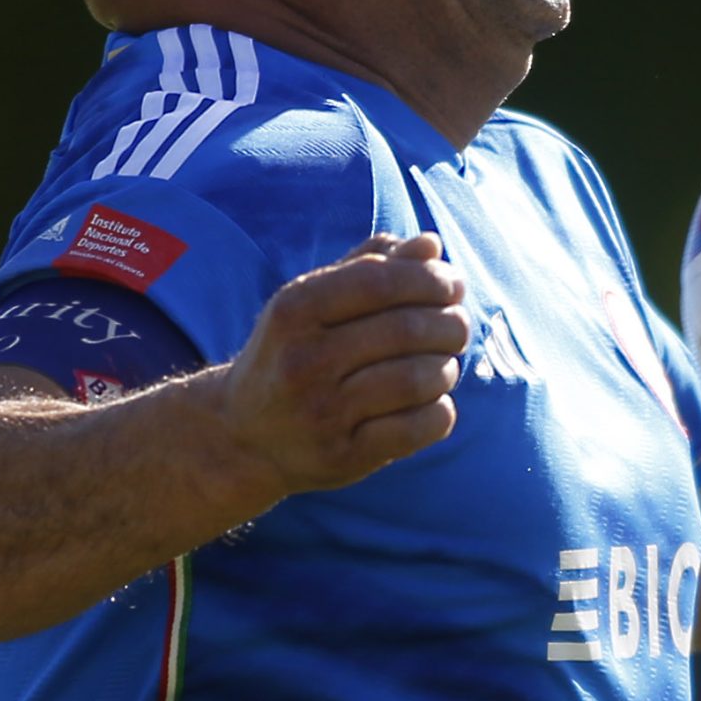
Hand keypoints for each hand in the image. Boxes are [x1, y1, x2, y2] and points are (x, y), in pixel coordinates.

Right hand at [208, 233, 470, 502]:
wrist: (244, 436)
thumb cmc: (296, 353)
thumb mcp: (315, 302)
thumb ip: (371, 266)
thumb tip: (431, 245)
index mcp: (294, 310)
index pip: (380, 280)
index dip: (430, 279)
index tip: (453, 285)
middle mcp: (303, 360)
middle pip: (406, 330)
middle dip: (449, 324)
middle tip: (457, 328)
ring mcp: (321, 412)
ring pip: (418, 379)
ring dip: (446, 367)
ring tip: (442, 364)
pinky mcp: (342, 456)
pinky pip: (418, 428)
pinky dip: (440, 410)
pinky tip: (431, 402)